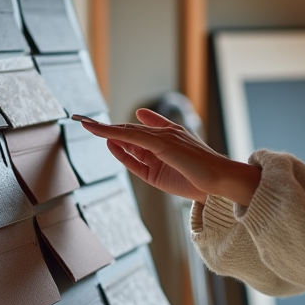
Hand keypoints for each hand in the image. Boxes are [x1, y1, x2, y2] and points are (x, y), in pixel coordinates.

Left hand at [73, 109, 260, 204]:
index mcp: (167, 145)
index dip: (119, 134)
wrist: (220, 182)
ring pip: (127, 133)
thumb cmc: (199, 181)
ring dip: (105, 128)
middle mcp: (163, 138)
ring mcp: (162, 139)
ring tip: (85, 124)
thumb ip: (148, 162)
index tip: (103, 132)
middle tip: (84, 122)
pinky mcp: (162, 143)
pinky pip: (133, 137)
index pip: (138, 137)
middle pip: (129, 132)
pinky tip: (100, 132)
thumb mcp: (166, 174)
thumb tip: (137, 162)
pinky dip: (115, 133)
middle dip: (106, 128)